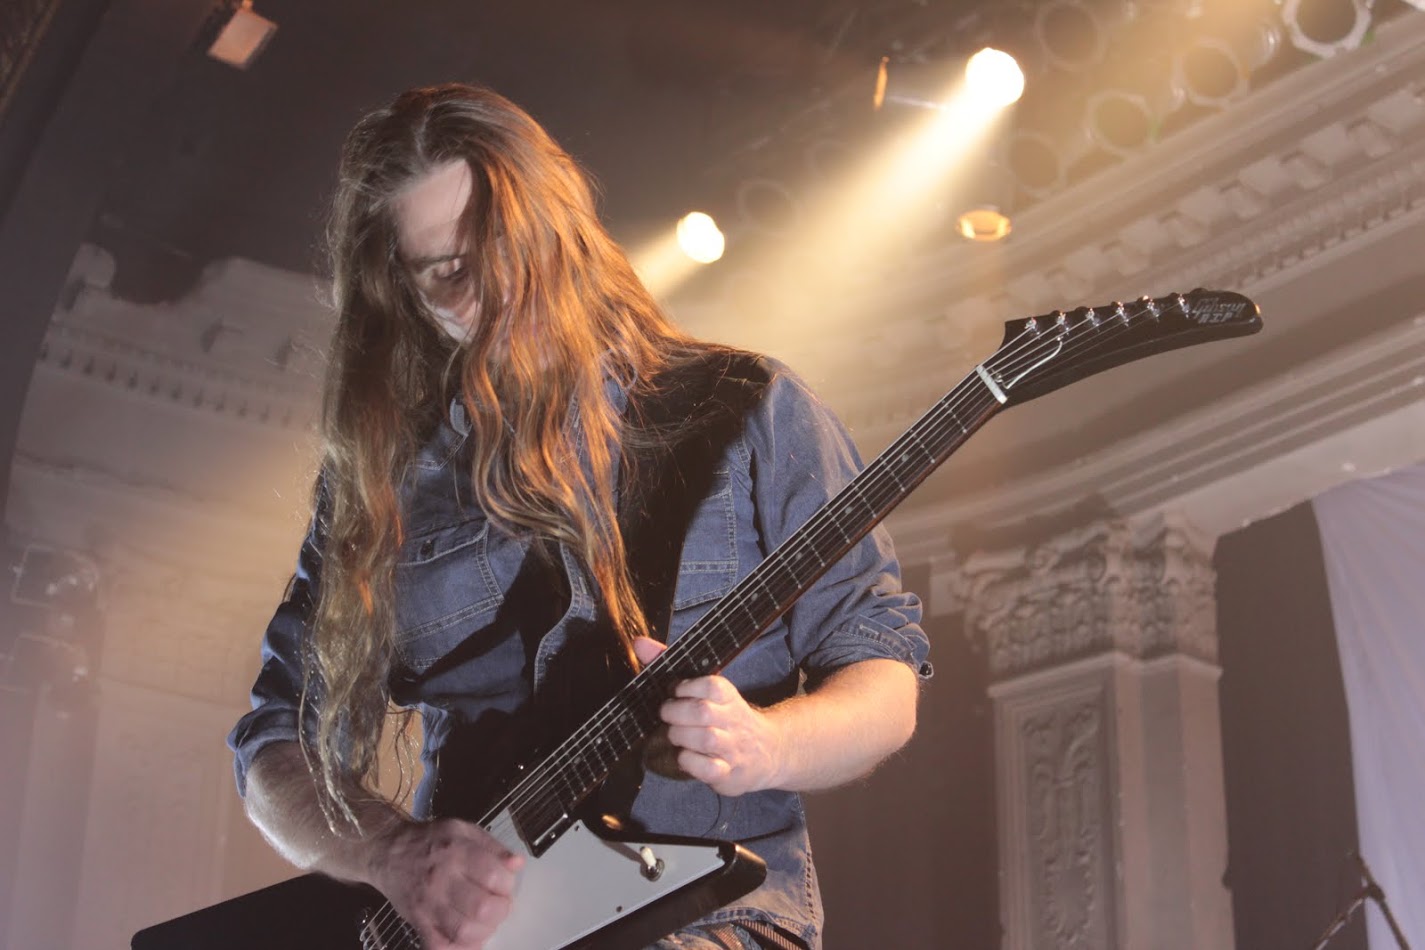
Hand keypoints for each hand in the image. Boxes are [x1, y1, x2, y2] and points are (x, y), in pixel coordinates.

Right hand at [367, 817, 523, 948]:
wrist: (388, 852)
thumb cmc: (430, 840)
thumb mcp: (463, 830)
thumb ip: (493, 846)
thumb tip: (517, 864)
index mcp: (457, 851)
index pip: (493, 875)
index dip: (507, 884)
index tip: (505, 885)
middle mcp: (441, 879)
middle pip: (482, 907)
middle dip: (500, 910)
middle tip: (499, 905)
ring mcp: (428, 903)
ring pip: (463, 930)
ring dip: (484, 930)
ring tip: (487, 921)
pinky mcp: (418, 921)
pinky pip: (439, 945)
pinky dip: (459, 948)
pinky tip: (469, 940)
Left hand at [632, 637, 785, 796]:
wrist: (768, 751)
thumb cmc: (726, 717)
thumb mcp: (707, 691)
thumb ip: (671, 666)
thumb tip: (639, 643)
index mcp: (728, 696)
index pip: (712, 685)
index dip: (687, 686)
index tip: (675, 690)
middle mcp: (733, 720)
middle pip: (703, 712)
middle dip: (675, 712)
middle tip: (667, 714)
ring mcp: (732, 748)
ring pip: (706, 739)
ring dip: (680, 736)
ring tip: (676, 735)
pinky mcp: (729, 773)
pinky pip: (709, 769)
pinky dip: (690, 762)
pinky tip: (686, 756)